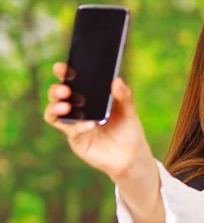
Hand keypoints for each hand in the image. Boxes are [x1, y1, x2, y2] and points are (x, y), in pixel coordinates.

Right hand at [44, 62, 154, 181]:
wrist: (131, 155)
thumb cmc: (128, 129)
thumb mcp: (129, 111)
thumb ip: (124, 96)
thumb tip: (117, 80)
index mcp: (89, 97)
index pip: (72, 82)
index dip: (63, 73)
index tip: (61, 67)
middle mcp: (78, 109)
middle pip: (57, 96)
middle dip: (56, 90)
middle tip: (64, 89)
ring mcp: (74, 125)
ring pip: (53, 114)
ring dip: (56, 108)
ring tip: (66, 106)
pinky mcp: (76, 140)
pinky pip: (70, 131)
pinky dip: (77, 126)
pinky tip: (89, 125)